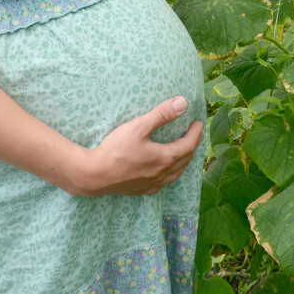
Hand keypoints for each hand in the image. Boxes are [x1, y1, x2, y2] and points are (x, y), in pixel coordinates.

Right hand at [75, 97, 203, 196]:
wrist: (94, 175)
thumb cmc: (116, 149)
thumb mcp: (139, 126)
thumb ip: (162, 114)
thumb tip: (183, 103)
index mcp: (165, 158)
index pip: (188, 145)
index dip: (195, 133)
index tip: (199, 123)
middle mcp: (162, 174)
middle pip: (184, 160)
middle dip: (192, 146)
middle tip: (195, 134)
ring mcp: (152, 184)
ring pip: (176, 174)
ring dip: (184, 161)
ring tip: (185, 152)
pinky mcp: (142, 190)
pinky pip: (164, 182)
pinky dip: (171, 173)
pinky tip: (165, 172)